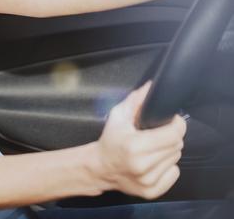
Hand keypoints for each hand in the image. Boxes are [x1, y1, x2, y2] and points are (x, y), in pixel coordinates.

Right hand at [95, 82, 186, 199]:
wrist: (100, 167)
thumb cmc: (110, 140)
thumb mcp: (118, 115)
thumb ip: (136, 100)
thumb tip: (151, 87)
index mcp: (135, 146)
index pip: (173, 135)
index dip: (178, 124)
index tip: (174, 120)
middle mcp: (143, 165)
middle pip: (177, 146)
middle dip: (172, 136)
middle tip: (159, 133)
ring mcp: (148, 181)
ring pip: (176, 159)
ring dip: (169, 151)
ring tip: (154, 147)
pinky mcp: (151, 192)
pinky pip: (174, 174)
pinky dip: (168, 166)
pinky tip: (154, 161)